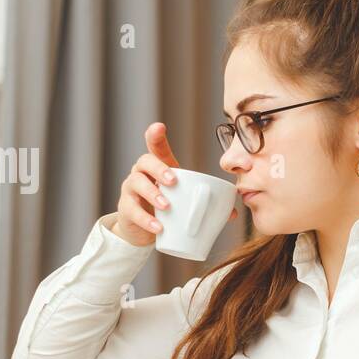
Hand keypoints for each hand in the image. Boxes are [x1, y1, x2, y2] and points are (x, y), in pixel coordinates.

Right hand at [111, 122, 236, 246]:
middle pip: (145, 161)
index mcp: (158, 167)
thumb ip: (208, 204)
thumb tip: (233, 213)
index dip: (155, 136)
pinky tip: (158, 227)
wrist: (145, 231)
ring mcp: (130, 190)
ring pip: (135, 183)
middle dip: (159, 169)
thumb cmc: (167, 209)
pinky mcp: (126, 209)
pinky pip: (132, 211)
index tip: (159, 127)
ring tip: (166, 206)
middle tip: (173, 181)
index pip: (155, 147)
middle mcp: (141, 173)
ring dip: (152, 193)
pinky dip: (146, 219)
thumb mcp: (185, 201)